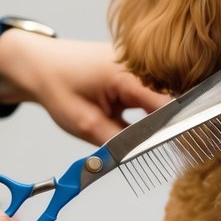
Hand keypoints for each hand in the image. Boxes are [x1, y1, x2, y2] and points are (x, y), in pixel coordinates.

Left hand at [0, 32, 167, 144]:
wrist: (39, 64)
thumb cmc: (57, 86)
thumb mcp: (85, 123)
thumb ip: (116, 142)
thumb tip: (140, 156)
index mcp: (127, 76)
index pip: (165, 105)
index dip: (175, 128)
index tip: (181, 149)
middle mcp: (138, 66)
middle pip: (167, 100)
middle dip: (165, 126)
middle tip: (164, 149)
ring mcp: (137, 65)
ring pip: (159, 97)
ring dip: (154, 118)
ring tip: (135, 133)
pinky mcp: (132, 69)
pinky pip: (149, 92)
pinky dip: (146, 109)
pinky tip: (132, 120)